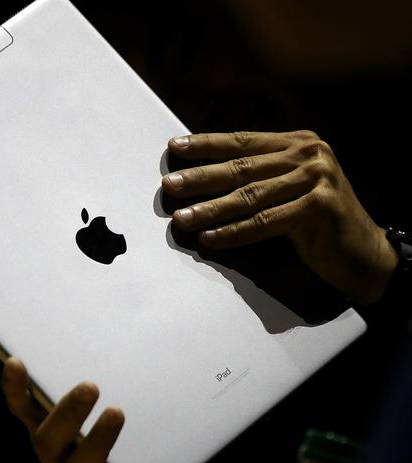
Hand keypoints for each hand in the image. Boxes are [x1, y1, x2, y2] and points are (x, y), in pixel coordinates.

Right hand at [1, 357, 143, 462]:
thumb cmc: (97, 444)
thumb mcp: (84, 416)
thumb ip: (87, 393)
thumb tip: (108, 337)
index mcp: (46, 433)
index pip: (23, 410)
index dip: (16, 390)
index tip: (15, 362)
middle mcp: (54, 459)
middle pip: (49, 439)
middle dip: (67, 413)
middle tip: (90, 386)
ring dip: (97, 441)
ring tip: (116, 412)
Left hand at [163, 130, 397, 303]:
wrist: (364, 251)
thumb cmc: (316, 220)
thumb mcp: (290, 186)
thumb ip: (260, 175)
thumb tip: (204, 175)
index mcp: (298, 143)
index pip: (243, 141)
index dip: (206, 144)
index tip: (174, 146)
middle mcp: (309, 155)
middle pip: (242, 167)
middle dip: (201, 176)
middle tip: (169, 185)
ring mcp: (317, 179)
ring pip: (250, 196)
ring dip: (211, 209)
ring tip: (182, 218)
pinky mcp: (319, 207)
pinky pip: (265, 222)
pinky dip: (234, 232)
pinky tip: (210, 238)